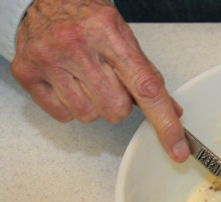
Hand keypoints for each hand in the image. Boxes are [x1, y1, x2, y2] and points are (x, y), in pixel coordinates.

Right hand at [10, 0, 189, 160]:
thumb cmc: (87, 18)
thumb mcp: (125, 38)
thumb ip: (148, 76)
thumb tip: (173, 111)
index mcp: (108, 32)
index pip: (146, 88)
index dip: (164, 123)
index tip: (178, 149)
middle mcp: (76, 44)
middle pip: (116, 110)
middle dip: (118, 102)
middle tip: (108, 80)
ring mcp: (49, 59)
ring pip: (90, 117)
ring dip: (93, 104)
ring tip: (85, 78)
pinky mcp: (27, 73)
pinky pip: (64, 116)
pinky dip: (70, 106)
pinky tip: (68, 82)